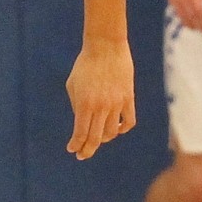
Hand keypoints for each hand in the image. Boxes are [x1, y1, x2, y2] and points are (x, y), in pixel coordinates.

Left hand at [65, 40, 135, 159]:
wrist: (106, 46)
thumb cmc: (85, 64)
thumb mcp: (73, 85)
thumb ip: (77, 106)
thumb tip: (82, 123)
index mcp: (84, 104)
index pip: (80, 133)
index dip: (76, 145)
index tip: (72, 150)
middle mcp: (101, 107)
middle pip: (96, 138)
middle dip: (87, 150)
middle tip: (82, 155)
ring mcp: (117, 104)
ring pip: (112, 133)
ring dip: (104, 138)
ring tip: (98, 137)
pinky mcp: (128, 98)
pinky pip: (129, 121)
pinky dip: (122, 129)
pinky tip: (116, 129)